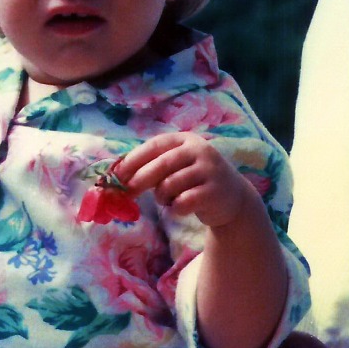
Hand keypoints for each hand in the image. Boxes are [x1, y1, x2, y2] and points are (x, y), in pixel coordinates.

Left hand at [114, 132, 261, 230]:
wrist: (231, 197)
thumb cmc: (194, 179)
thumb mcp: (177, 165)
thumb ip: (153, 166)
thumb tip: (117, 177)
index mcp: (186, 140)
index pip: (156, 145)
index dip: (134, 159)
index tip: (117, 173)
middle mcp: (200, 151)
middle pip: (162, 164)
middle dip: (141, 178)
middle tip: (129, 190)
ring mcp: (209, 171)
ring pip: (170, 184)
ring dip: (161, 196)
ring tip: (167, 199)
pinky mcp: (214, 192)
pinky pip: (183, 202)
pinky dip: (174, 208)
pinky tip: (179, 207)